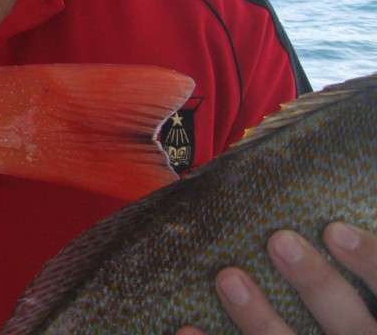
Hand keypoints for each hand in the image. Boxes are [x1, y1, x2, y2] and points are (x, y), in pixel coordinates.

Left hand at [177, 223, 376, 333]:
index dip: (368, 259)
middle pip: (348, 323)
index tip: (334, 229)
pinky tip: (186, 329)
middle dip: (315, 283)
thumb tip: (322, 221)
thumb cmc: (343, 321)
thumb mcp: (364, 302)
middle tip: (279, 240)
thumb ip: (352, 278)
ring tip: (228, 278)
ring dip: (258, 319)